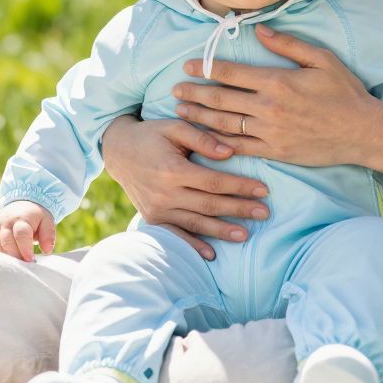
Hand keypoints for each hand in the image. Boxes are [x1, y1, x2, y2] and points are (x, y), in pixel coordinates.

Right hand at [0, 200, 55, 261]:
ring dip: (6, 259)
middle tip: (25, 266)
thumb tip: (47, 250)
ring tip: (16, 265)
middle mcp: (5, 222)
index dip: (25, 248)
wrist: (20, 205)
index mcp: (21, 219)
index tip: (30, 260)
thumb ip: (48, 235)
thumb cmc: (35, 218)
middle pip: (6, 242)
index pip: (21, 234)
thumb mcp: (46, 222)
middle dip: (15, 256)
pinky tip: (5, 262)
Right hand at [101, 115, 270, 260]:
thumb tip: (230, 153)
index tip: (263, 189)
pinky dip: (193, 246)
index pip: (214, 182)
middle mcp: (165, 193)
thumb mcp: (175, 127)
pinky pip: (176, 235)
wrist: (118, 151)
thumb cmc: (151, 135)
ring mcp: (157, 209)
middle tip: (265, 213)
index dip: (240, 186)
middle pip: (209, 205)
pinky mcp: (152, 218)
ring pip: (196, 223)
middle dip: (239, 209)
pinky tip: (211, 254)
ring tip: (246, 235)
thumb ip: (202, 139)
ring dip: (222, 231)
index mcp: (172, 169)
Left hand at [171, 24, 382, 167]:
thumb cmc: (344, 93)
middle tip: (174, 90)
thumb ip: (287, 44)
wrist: (360, 132)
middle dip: (194, 94)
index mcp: (277, 81)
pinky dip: (218, 143)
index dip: (205, 68)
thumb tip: (258, 29)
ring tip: (181, 112)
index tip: (187, 66)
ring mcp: (270, 132)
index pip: (231, 73)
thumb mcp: (321, 59)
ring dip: (199, 117)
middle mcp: (268, 108)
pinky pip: (240, 147)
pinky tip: (203, 139)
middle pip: (221, 99)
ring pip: (225, 124)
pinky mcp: (274, 152)